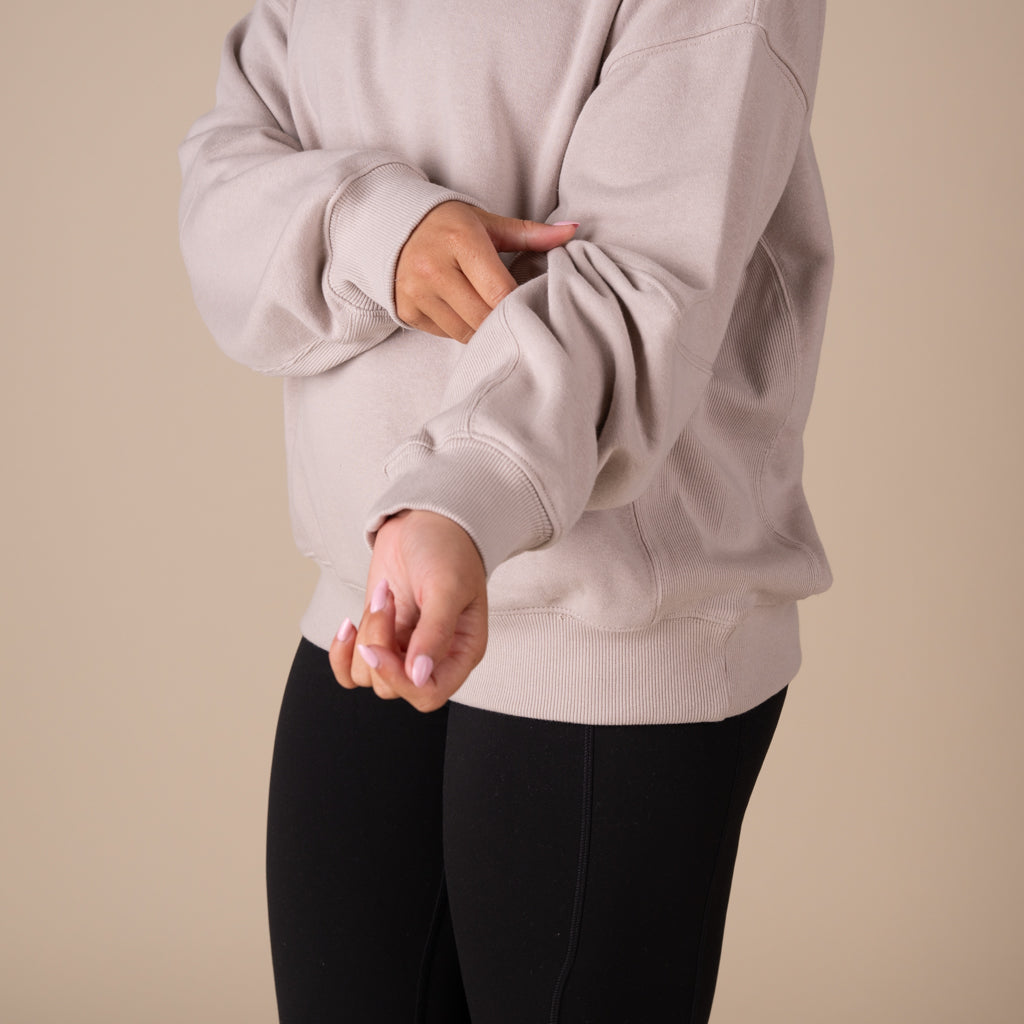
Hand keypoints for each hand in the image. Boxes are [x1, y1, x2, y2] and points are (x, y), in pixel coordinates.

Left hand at [329, 510, 487, 711]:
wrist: (424, 519)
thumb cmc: (448, 549)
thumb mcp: (446, 587)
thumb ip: (435, 634)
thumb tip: (419, 676)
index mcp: (460, 652)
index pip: (428, 694)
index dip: (400, 681)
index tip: (381, 648)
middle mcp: (432, 657)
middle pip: (393, 687)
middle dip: (379, 644)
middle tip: (387, 599)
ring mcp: (402, 648)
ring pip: (368, 674)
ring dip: (366, 634)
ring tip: (383, 595)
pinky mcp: (378, 635)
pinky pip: (350, 668)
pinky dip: (342, 651)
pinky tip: (348, 623)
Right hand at [395, 201, 577, 342]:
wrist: (392, 225)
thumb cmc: (448, 225)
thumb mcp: (487, 223)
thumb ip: (529, 233)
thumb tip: (571, 231)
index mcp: (460, 240)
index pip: (500, 291)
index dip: (520, 306)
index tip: (533, 307)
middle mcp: (434, 268)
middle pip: (483, 318)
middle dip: (504, 323)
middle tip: (518, 319)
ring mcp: (416, 292)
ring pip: (464, 332)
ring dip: (482, 330)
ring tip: (491, 315)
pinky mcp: (406, 310)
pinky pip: (445, 334)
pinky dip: (459, 329)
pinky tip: (464, 313)